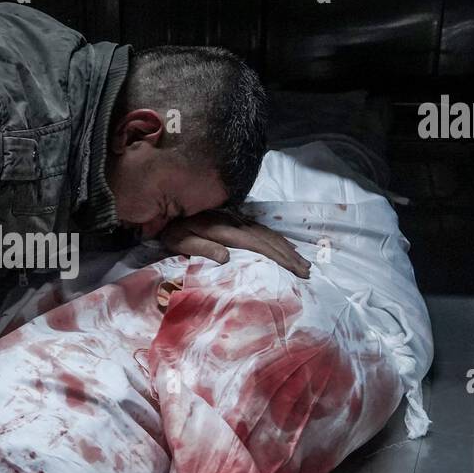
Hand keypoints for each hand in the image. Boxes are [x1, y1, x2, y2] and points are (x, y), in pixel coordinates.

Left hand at [160, 212, 310, 277]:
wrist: (166, 201)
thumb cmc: (171, 229)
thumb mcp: (179, 240)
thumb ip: (201, 248)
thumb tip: (226, 258)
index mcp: (224, 230)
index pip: (258, 246)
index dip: (278, 258)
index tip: (295, 270)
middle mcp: (236, 223)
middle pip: (268, 240)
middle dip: (289, 256)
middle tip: (307, 271)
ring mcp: (238, 220)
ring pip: (268, 234)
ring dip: (287, 248)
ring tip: (303, 262)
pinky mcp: (236, 219)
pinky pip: (262, 229)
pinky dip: (277, 239)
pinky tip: (286, 247)